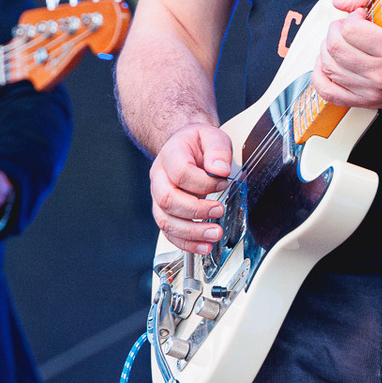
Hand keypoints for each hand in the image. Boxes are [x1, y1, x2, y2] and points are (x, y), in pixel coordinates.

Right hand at [149, 122, 231, 254]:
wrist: (184, 147)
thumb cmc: (197, 144)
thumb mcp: (212, 136)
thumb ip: (217, 150)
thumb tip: (219, 169)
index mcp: (170, 155)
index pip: (180, 172)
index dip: (203, 182)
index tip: (222, 184)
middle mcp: (160, 178)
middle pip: (168, 199)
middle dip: (196, 210)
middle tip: (219, 210)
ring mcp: (159, 197)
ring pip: (166, 221)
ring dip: (192, 232)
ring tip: (214, 234)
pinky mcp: (165, 212)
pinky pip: (169, 233)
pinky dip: (186, 243)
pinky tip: (204, 246)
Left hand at [314, 0, 381, 108]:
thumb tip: (338, 3)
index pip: (349, 29)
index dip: (352, 17)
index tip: (362, 16)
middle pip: (334, 48)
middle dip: (335, 30)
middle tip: (349, 27)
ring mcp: (372, 91)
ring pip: (328, 66)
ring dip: (329, 48)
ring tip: (344, 42)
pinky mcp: (365, 102)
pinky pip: (327, 91)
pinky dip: (320, 74)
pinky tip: (329, 62)